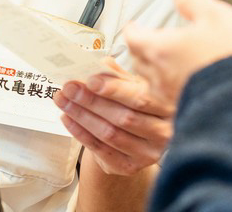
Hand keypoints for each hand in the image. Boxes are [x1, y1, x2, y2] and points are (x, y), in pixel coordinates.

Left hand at [54, 59, 173, 175]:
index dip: (114, 90)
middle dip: (91, 101)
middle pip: (123, 117)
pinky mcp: (130, 166)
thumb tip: (94, 64)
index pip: (140, 98)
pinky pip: (101, 149)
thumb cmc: (133, 103)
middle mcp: (163, 132)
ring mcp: (148, 153)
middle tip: (69, 88)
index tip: (90, 80)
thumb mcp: (131, 84)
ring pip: (110, 133)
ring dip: (81, 116)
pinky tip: (67, 118)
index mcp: (168, 106)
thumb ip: (116, 75)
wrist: (133, 136)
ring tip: (63, 100)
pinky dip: (80, 132)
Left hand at [123, 0, 231, 109]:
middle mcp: (161, 76)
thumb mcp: (216, 15)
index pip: (132, 37)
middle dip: (141, 49)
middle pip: (138, 60)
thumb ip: (193, 2)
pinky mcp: (188, 109)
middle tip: (148, 41)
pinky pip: (170, 97)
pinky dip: (172, 86)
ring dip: (155, 69)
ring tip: (166, 61)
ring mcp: (172, 97)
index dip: (132, 29)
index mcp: (161, 49)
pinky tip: (186, 81)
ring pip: (152, 82)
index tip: (134, 25)